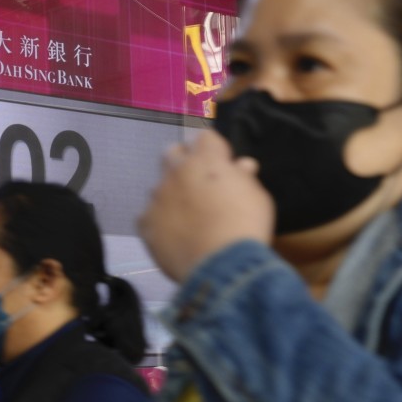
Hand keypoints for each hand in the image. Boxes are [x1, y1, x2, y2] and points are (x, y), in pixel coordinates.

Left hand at [138, 130, 273, 281]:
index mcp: (205, 160)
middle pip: (172, 152)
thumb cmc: (246, 226)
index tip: (223, 164)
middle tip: (198, 182)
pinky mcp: (145, 223)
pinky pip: (148, 215)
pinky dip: (159, 221)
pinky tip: (173, 236)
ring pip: (158, 185)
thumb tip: (242, 166)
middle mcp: (176, 172)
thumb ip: (244, 178)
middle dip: (183, 161)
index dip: (213, 149)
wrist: (222, 265)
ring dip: (171, 194)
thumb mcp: (257, 197)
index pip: (204, 137)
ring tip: (187, 217)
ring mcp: (157, 197)